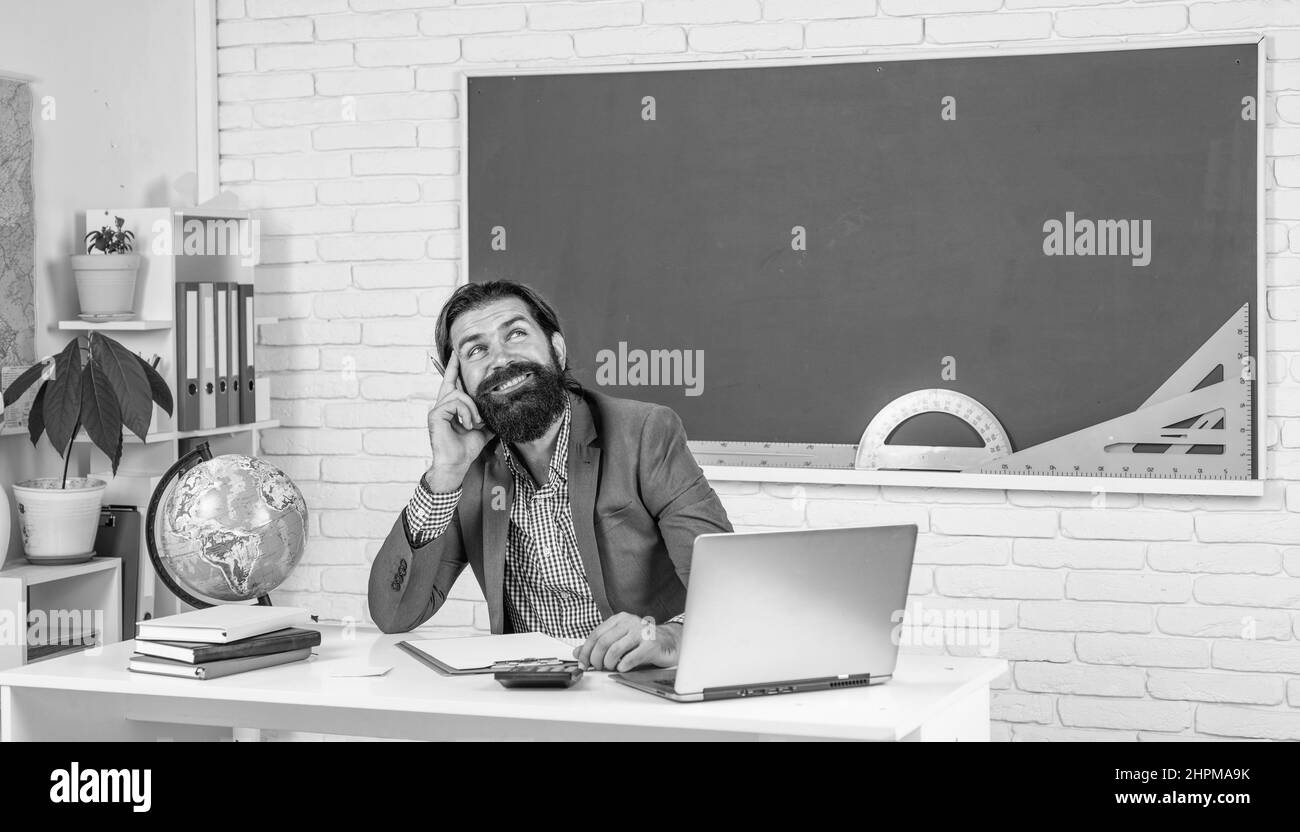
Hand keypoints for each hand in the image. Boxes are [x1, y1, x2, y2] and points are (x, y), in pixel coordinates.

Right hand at [426, 351, 493, 488]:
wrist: (457, 464)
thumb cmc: (466, 448)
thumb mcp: (483, 429)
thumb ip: (488, 418)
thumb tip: (502, 411)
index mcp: (452, 407)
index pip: (453, 383)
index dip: (453, 368)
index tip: (456, 354)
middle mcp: (443, 405)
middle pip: (450, 381)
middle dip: (455, 368)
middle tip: (460, 356)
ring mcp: (437, 409)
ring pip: (459, 394)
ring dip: (472, 408)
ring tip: (475, 422)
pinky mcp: (435, 414)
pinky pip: (455, 402)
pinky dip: (466, 413)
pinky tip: (467, 424)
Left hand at [573, 612, 681, 672]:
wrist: (669, 643)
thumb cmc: (643, 642)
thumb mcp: (619, 641)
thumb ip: (599, 645)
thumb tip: (577, 652)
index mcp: (620, 619)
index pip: (596, 634)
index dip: (586, 651)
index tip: (582, 663)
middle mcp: (630, 622)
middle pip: (603, 642)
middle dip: (595, 659)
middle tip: (597, 667)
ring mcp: (642, 632)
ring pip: (614, 650)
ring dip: (608, 663)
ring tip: (611, 667)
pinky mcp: (651, 644)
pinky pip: (631, 657)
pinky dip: (623, 666)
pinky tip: (623, 667)